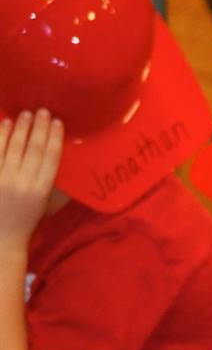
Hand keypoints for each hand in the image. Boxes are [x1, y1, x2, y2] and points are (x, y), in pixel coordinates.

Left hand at [0, 111, 62, 253]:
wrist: (1, 238)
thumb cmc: (27, 222)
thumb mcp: (48, 207)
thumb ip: (55, 187)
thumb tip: (66, 165)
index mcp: (42, 191)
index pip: (50, 158)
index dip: (54, 138)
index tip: (57, 122)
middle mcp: (22, 183)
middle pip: (33, 149)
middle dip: (38, 128)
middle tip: (41, 111)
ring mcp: (2, 180)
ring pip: (12, 147)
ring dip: (19, 128)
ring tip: (25, 114)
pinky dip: (0, 137)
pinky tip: (5, 124)